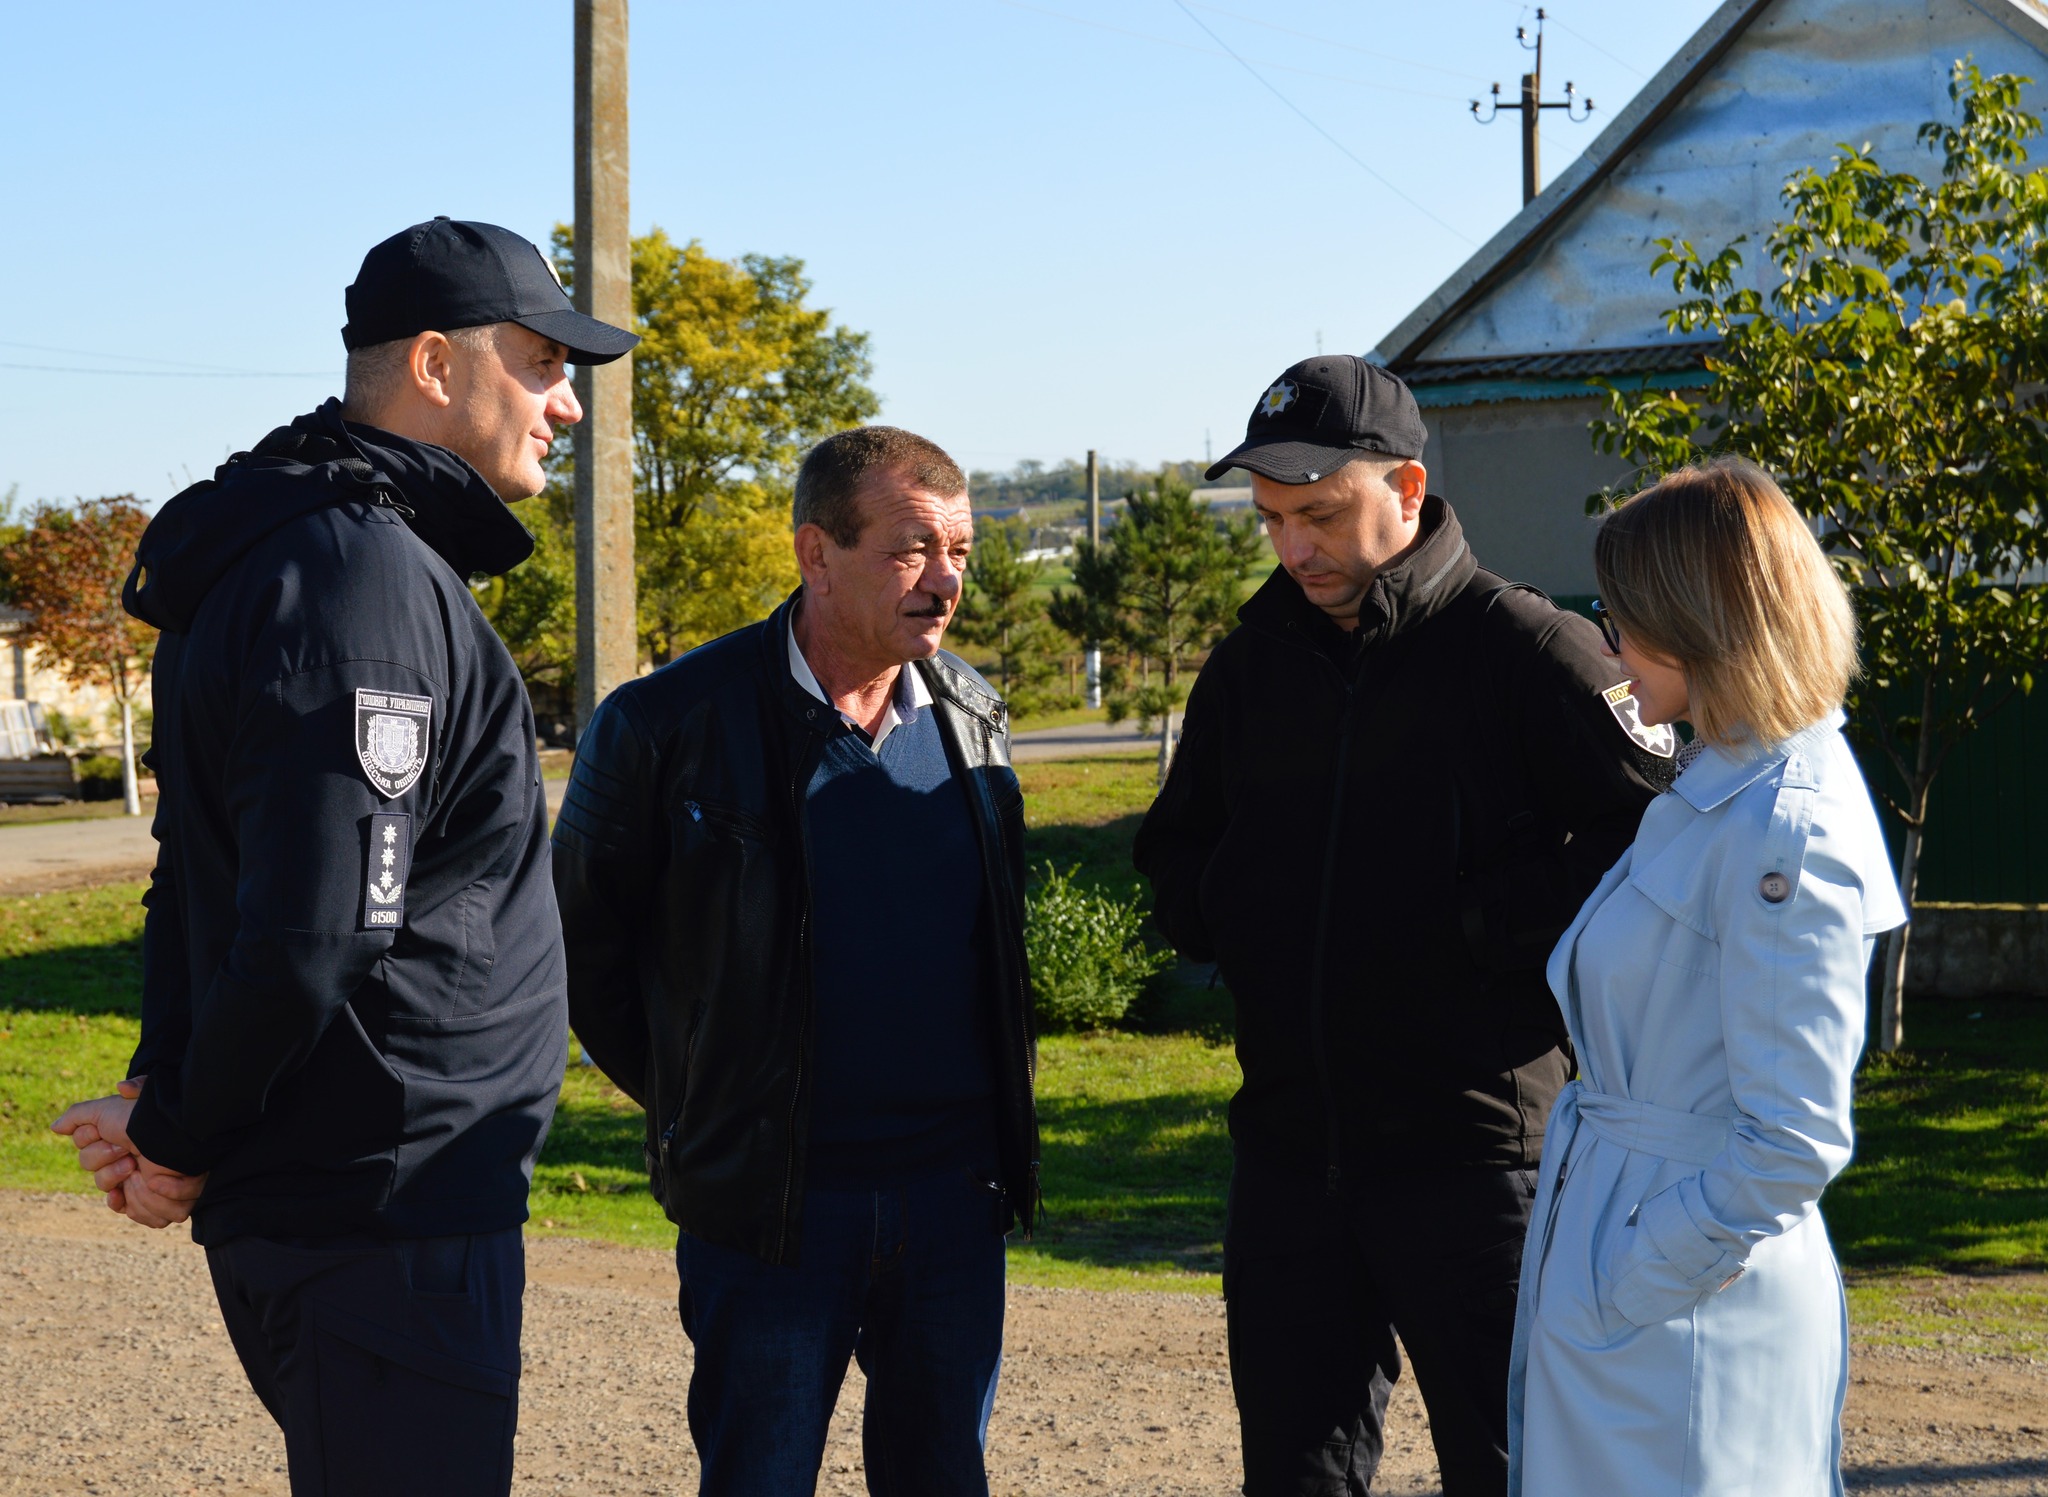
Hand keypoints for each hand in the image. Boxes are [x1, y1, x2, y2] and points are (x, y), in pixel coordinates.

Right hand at [51, 1078, 207, 1228]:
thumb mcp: (108, 1108)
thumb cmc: (143, 1118)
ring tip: (137, 1167)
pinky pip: (134, 1212)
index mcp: (116, 1144)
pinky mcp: (153, 1200)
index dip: (95, 1147)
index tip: (109, 1135)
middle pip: (99, 1178)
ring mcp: (140, 1183)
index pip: (88, 1156)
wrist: (176, 1133)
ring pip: (113, 1196)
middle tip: (129, 1153)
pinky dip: (132, 1204)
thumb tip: (55, 1127)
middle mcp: (126, 1164)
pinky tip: (128, 1194)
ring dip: (119, 1180)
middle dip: (108, 1163)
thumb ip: (79, 1115)